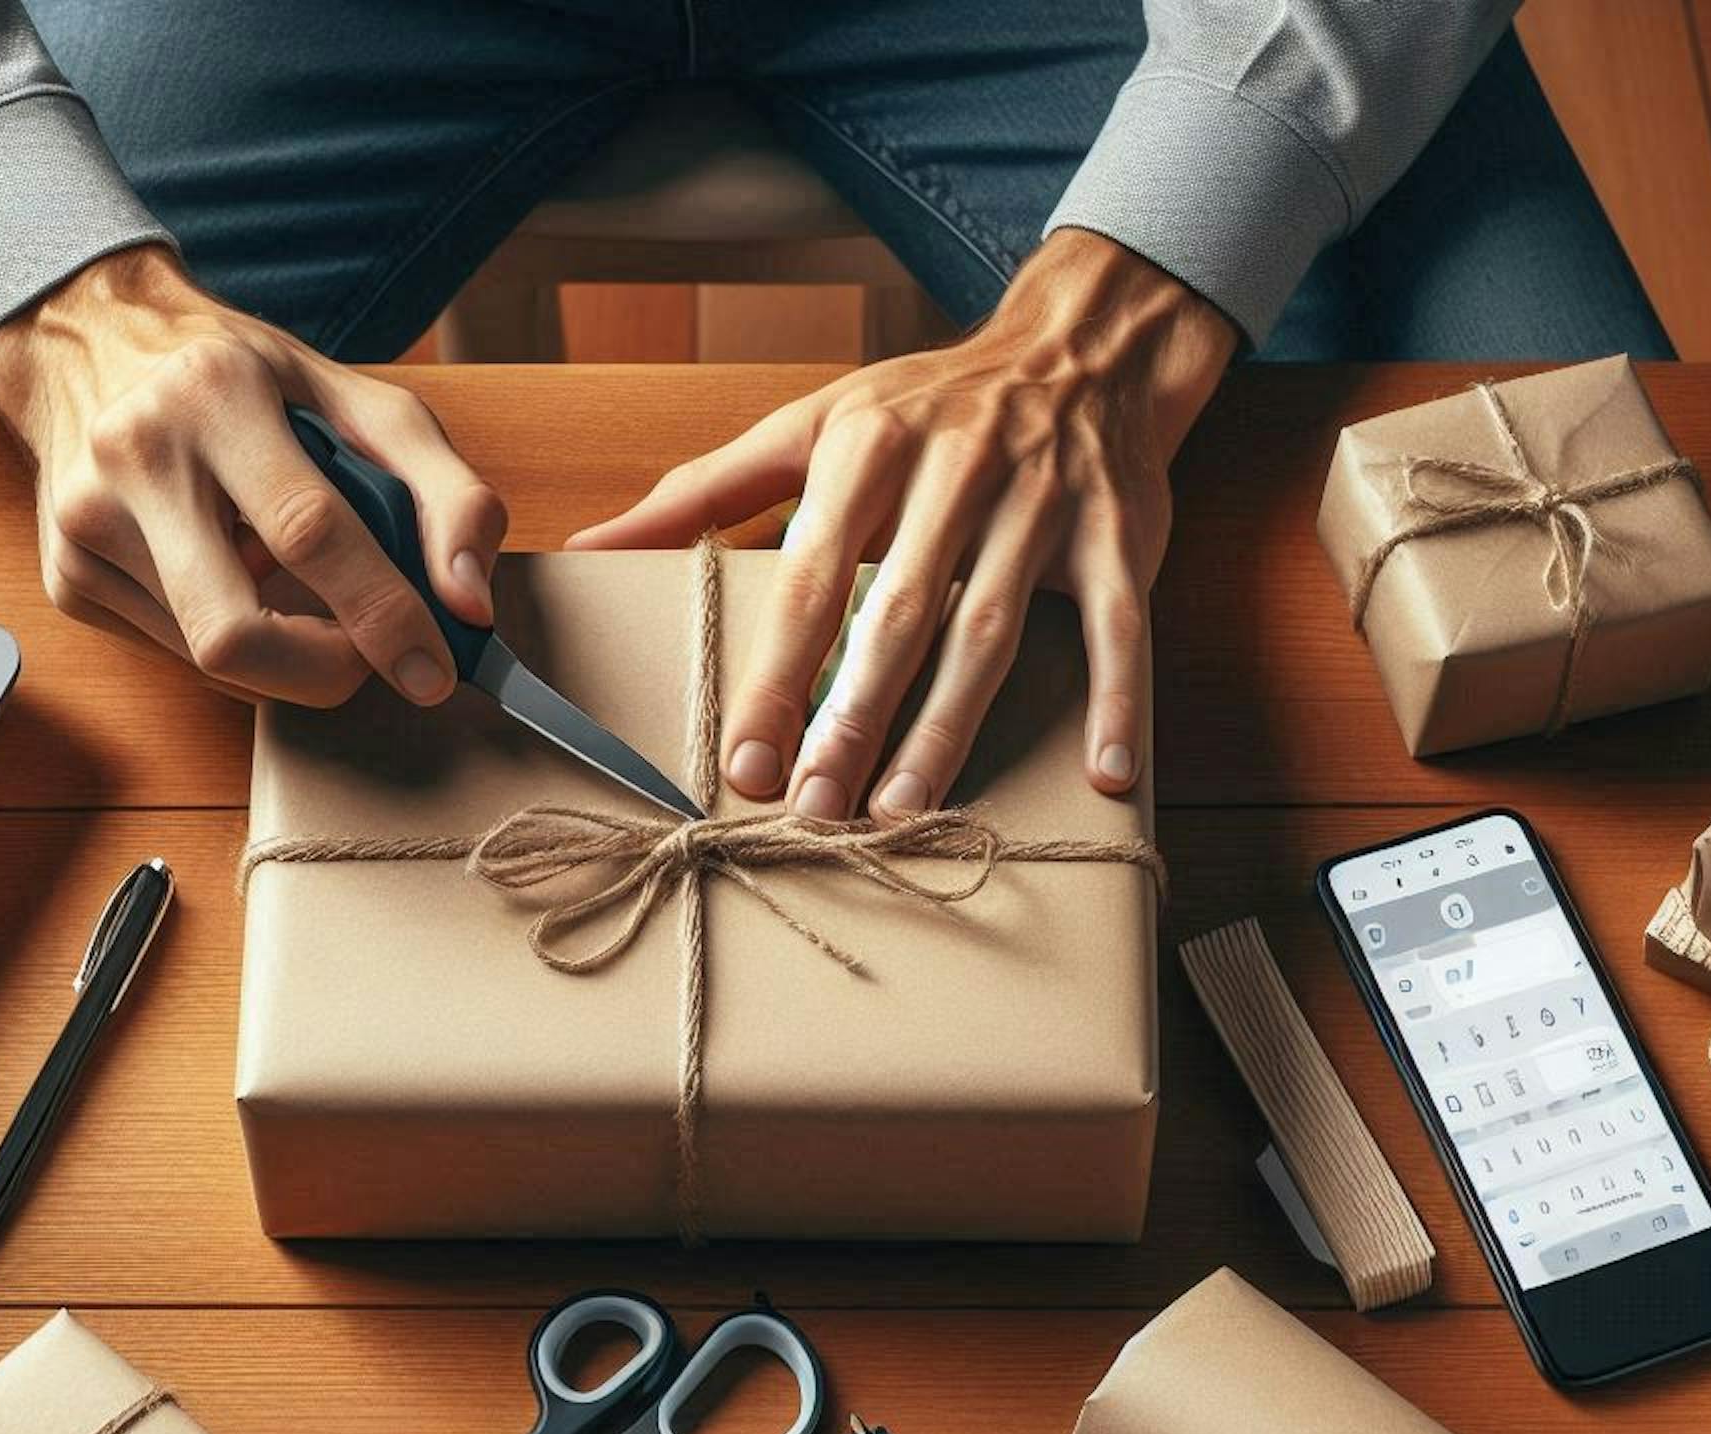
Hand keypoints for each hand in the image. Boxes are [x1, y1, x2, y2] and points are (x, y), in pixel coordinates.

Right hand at [0, 247, 504, 707]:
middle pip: (236, 633)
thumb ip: (443, 491)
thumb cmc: (236, 373)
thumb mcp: (355, 397)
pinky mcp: (69, 579)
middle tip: (371, 657)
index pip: (310, 533)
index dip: (382, 616)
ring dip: (285, 653)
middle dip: (325, 671)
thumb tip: (471, 604)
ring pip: (214, 659)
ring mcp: (86, 527)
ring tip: (292, 585)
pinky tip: (234, 580)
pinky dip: (237, 641)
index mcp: (214, 394)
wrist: (85, 340)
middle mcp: (134, 458)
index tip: (434, 669)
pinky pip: (183, 656)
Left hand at [566, 229, 1233, 811]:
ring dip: (948, 727)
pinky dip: (1117, 702)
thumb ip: (703, 495)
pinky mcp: (1118, 533)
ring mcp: (1044, 502)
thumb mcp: (810, 428)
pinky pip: (1118, 628)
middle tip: (816, 806)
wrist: (1082, 347)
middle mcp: (958, 469)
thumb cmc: (925, 407)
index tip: (748, 762)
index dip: (780, 675)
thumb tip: (591, 548)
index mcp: (871, 447)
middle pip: (900, 613)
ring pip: (991, 630)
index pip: (812, 577)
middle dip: (853, 716)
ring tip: (901, 810)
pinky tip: (1101, 775)